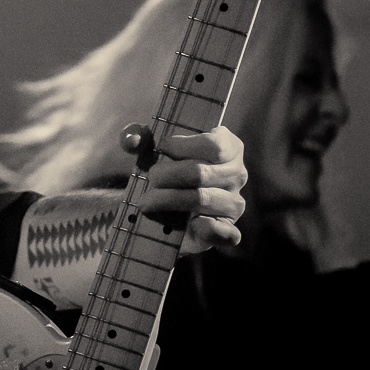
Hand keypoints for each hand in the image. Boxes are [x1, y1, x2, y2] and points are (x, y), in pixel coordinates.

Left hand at [126, 125, 246, 253]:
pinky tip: (188, 223)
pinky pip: (223, 231)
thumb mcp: (152, 150)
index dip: (182, 146)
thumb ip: (138, 137)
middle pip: (200, 172)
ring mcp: (234, 203)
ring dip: (167, 199)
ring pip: (201, 199)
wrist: (168, 210)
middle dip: (165, 175)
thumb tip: (133, 140)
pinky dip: (204, 228)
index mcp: (229, 148)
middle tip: (150, 178)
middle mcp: (237, 174)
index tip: (162, 147)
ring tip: (147, 201)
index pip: (213, 145)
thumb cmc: (167, 172)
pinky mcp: (228, 230)